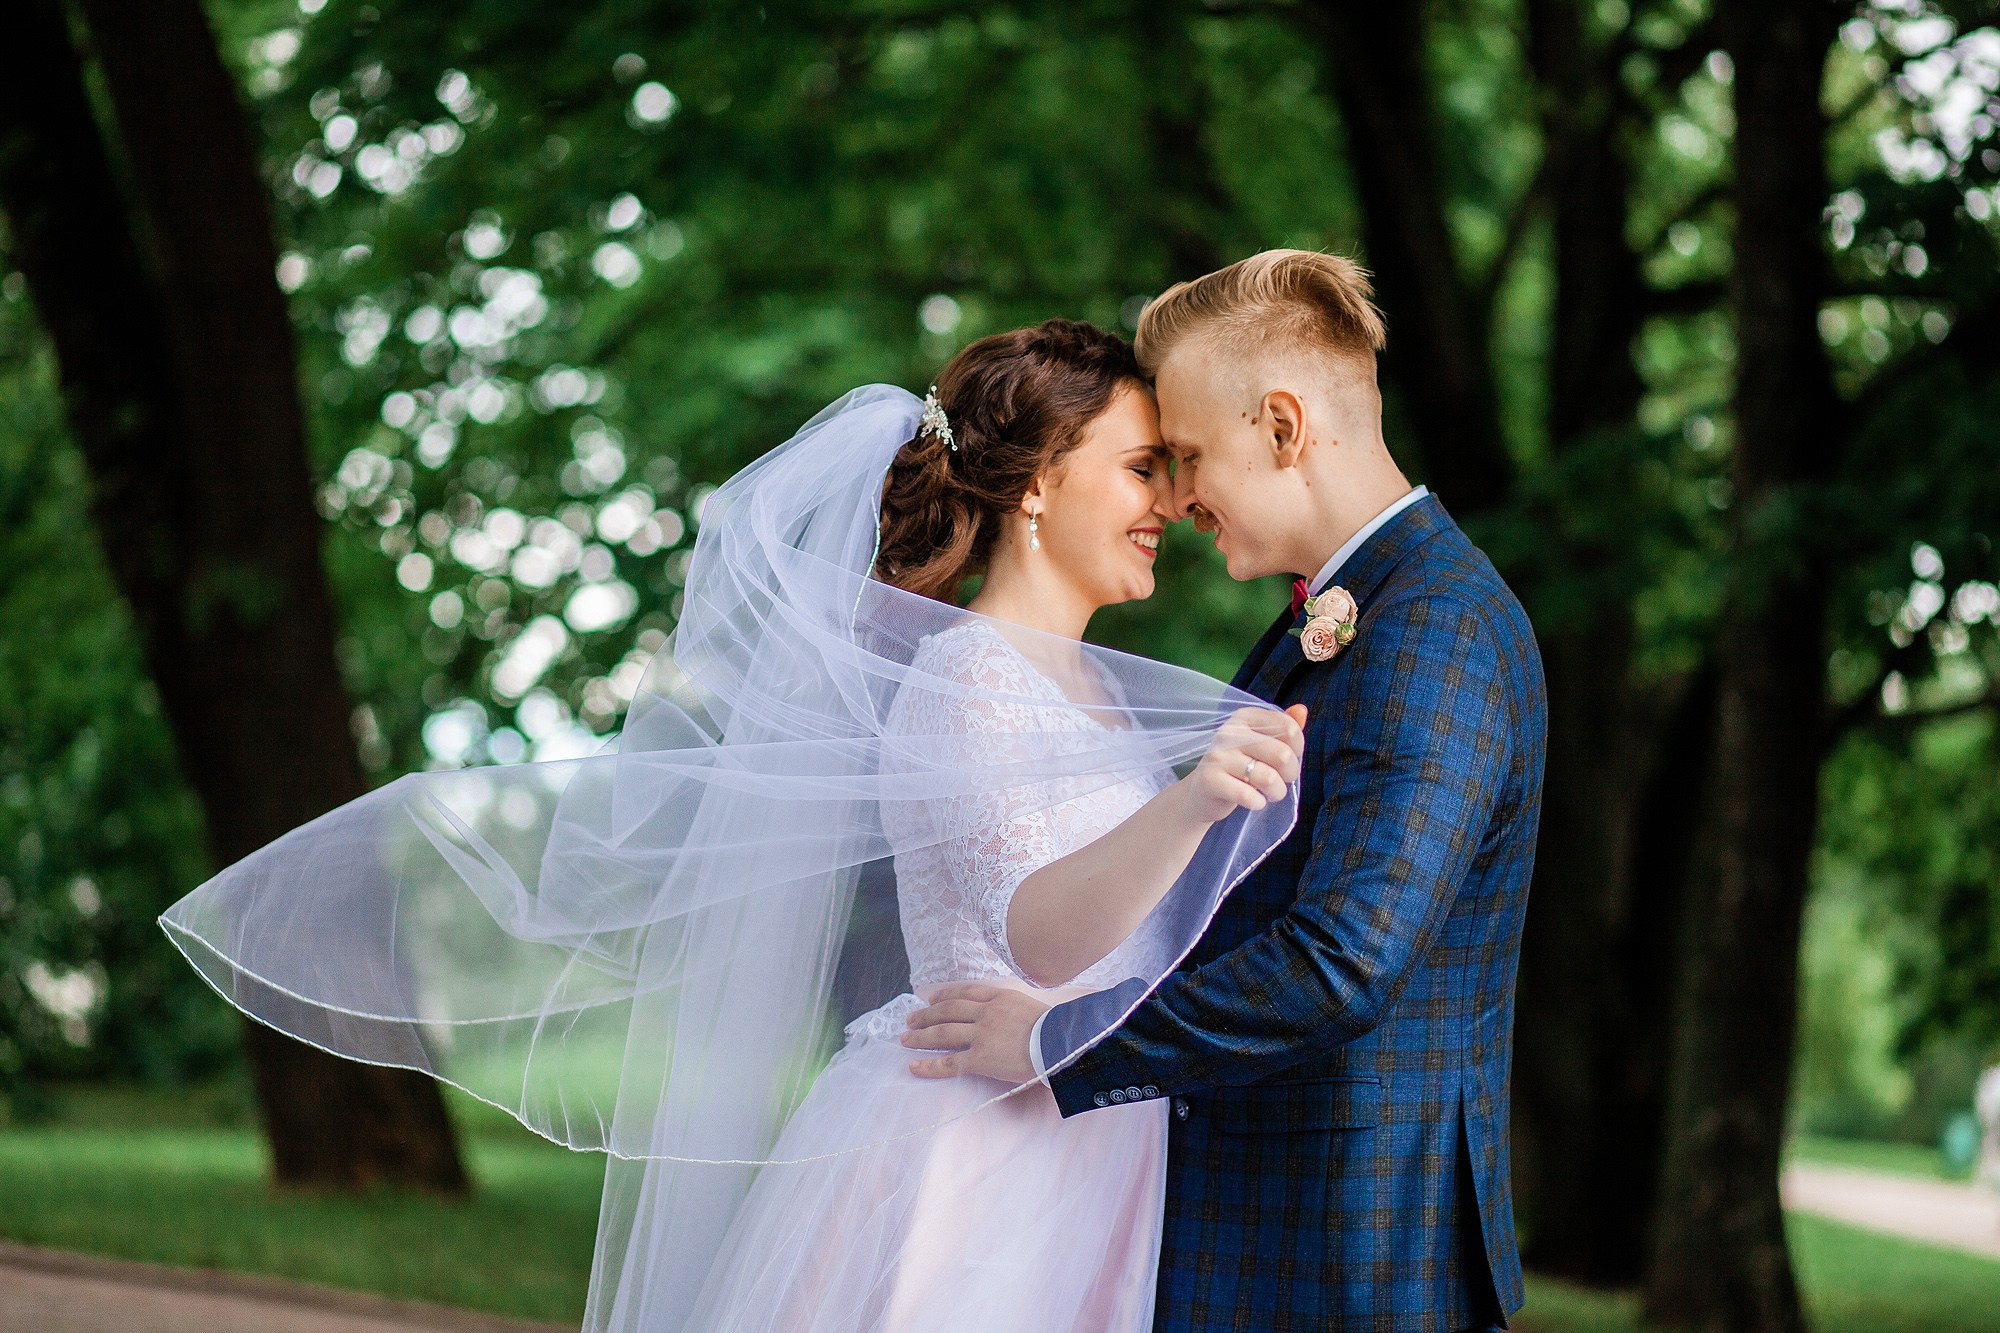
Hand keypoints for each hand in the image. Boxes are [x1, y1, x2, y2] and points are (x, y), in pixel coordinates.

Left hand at [900, 983, 1048, 1084]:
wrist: (1061, 1043)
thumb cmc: (1056, 1029)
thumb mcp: (1034, 1008)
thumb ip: (1016, 1009)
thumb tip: (1011, 1019)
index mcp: (1001, 998)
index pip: (966, 993)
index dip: (946, 995)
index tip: (932, 998)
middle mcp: (986, 1013)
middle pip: (948, 1010)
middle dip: (927, 1014)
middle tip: (911, 1018)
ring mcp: (981, 1035)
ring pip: (943, 1033)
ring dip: (921, 1035)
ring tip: (905, 1038)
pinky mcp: (980, 1058)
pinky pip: (949, 1063)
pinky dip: (929, 1065)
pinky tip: (913, 1066)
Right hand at [1178, 704, 1307, 822]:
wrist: (1201, 793)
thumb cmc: (1238, 767)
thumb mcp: (1260, 744)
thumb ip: (1282, 728)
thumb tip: (1302, 710)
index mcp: (1245, 718)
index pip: (1289, 729)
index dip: (1297, 749)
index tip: (1285, 760)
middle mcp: (1229, 732)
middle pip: (1282, 755)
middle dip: (1290, 774)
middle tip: (1281, 781)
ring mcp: (1218, 756)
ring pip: (1269, 778)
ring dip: (1277, 792)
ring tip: (1270, 794)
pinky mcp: (1210, 780)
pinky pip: (1248, 796)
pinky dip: (1258, 803)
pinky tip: (1255, 801)